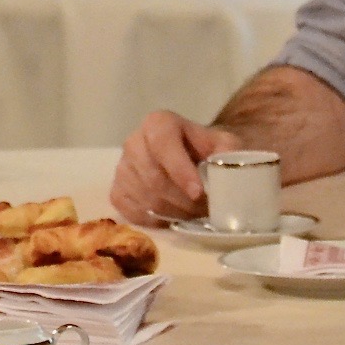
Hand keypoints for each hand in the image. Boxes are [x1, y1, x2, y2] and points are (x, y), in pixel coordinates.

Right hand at [111, 111, 241, 224]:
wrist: (189, 159)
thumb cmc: (205, 151)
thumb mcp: (222, 143)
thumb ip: (227, 150)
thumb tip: (225, 165)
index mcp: (158, 123)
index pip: (163, 144)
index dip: (180, 170)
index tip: (198, 193)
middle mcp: (133, 142)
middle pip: (154, 178)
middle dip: (182, 200)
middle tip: (204, 210)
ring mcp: (122, 168)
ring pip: (145, 198)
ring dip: (173, 212)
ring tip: (192, 214)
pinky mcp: (116, 191)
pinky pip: (132, 211)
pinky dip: (154, 221)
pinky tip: (171, 218)